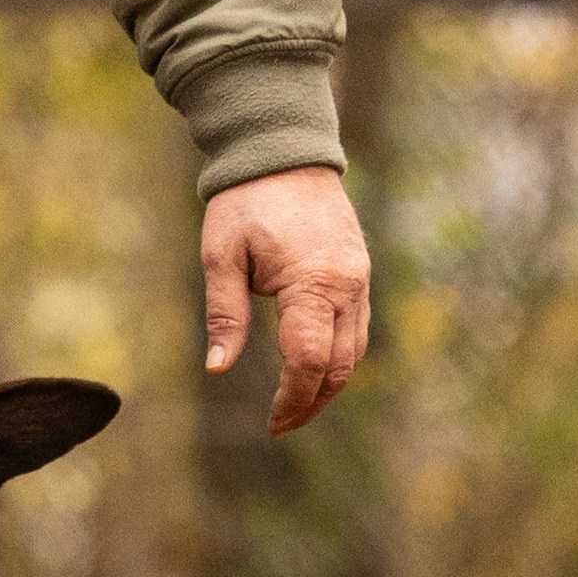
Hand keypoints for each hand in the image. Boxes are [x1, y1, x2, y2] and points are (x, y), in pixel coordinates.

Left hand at [201, 165, 370, 435]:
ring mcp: (360, 278)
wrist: (283, 151)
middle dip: (312, 401)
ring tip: (295, 406)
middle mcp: (348, 285)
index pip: (309, 360)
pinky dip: (338, 355)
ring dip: (328, 384)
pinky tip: (312, 368)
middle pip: (340, 365)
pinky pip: (357, 327)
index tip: (271, 424)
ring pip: (355, 350)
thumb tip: (218, 369)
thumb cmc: (245, 201)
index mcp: (314, 282)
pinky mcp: (359, 271)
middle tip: (281, 425)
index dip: (292, 399)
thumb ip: (225, 315)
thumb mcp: (221, 257)